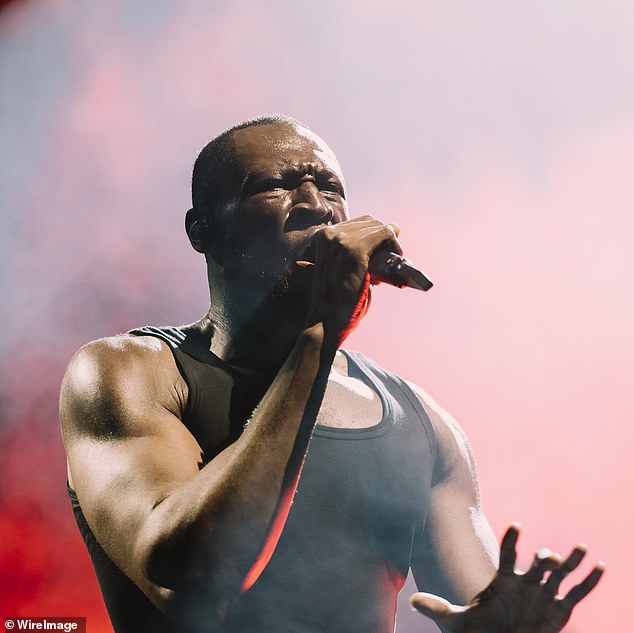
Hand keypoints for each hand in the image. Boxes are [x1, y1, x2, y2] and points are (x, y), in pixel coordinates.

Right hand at [295, 215, 400, 341]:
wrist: (325, 322)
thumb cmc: (335, 302)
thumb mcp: (338, 269)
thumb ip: (353, 252)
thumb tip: (387, 233)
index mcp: (321, 238)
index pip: (358, 223)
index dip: (373, 236)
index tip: (378, 254)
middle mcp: (328, 235)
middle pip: (370, 222)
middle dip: (382, 238)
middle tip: (386, 259)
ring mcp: (340, 241)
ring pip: (378, 226)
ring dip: (389, 243)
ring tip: (390, 263)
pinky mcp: (354, 251)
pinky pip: (385, 235)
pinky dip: (394, 246)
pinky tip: (396, 260)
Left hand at [410, 524, 603, 632]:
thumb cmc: (481, 631)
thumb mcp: (458, 621)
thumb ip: (438, 608)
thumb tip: (412, 600)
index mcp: (504, 579)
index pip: (509, 553)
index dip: (513, 539)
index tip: (516, 525)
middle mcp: (526, 581)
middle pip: (537, 560)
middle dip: (543, 555)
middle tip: (546, 556)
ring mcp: (544, 593)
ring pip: (560, 571)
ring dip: (571, 559)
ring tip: (582, 548)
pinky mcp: (560, 608)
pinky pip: (578, 592)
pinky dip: (589, 580)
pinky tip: (600, 567)